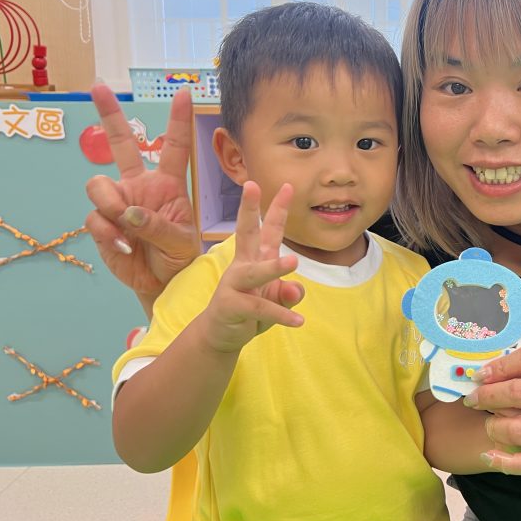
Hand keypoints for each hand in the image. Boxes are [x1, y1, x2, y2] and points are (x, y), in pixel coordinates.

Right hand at [84, 85, 199, 297]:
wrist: (161, 283)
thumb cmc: (178, 257)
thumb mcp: (180, 241)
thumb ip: (158, 225)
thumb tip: (128, 212)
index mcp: (168, 184)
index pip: (175, 147)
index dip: (178, 120)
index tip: (184, 93)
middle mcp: (139, 186)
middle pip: (121, 144)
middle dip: (108, 114)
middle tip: (98, 86)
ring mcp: (117, 202)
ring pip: (98, 185)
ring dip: (111, 205)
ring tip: (127, 229)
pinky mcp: (102, 223)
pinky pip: (95, 218)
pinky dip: (109, 233)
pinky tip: (124, 245)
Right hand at [200, 181, 304, 352]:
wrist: (221, 335)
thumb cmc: (250, 310)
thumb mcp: (276, 299)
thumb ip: (290, 293)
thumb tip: (296, 289)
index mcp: (255, 257)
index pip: (269, 229)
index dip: (278, 208)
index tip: (288, 185)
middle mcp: (243, 265)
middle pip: (245, 232)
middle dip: (249, 208)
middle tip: (252, 185)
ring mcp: (234, 284)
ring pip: (255, 272)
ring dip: (274, 267)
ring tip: (293, 261)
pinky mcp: (231, 306)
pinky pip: (259, 308)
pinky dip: (280, 314)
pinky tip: (299, 321)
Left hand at [463, 346, 520, 480]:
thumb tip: (491, 374)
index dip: (498, 365)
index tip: (481, 374)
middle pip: (514, 393)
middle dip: (485, 396)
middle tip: (473, 399)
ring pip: (513, 428)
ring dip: (492, 427)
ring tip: (491, 425)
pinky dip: (502, 461)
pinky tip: (490, 456)